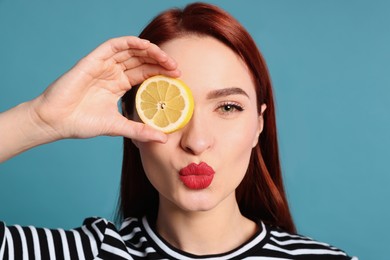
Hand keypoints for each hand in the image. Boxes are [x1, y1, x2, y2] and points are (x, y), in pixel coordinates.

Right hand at [30, 36, 178, 141]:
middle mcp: (113, 73)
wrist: (56, 121)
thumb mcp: (118, 126)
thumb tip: (163, 140)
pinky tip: (146, 46)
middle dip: (160, 62)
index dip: (160, 73)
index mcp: (118, 85)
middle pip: (141, 61)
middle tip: (176, 68)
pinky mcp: (93, 60)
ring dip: (150, 51)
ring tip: (166, 59)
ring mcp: (103, 65)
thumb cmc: (82, 123)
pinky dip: (130, 43)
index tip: (177, 77)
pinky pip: (114, 46)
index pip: (144, 73)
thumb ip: (140, 131)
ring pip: (131, 51)